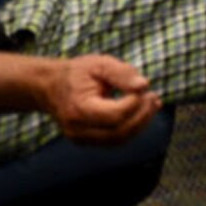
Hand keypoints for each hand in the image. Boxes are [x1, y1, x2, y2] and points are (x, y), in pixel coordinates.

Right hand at [42, 54, 160, 144]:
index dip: (134, 103)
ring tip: (153, 104)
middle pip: (119, 132)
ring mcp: (81, 139)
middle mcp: (77, 130)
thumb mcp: (99, 64)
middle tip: (154, 97)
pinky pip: (115, 139)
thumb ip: (122, 73)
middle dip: (142, 116)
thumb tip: (144, 85)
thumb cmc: (78, 73)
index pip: (115, 116)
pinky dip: (132, 127)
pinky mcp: (87, 141)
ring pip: (119, 140)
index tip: (142, 88)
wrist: (51, 86)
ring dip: (141, 123)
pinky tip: (142, 112)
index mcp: (78, 109)